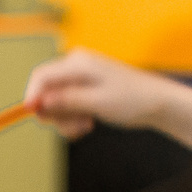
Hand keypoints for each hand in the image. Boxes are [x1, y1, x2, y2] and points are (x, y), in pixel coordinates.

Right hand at [22, 49, 183, 139]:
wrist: (158, 103)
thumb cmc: (132, 100)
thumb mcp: (98, 103)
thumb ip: (67, 101)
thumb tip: (39, 102)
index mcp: (78, 63)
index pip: (41, 77)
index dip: (33, 96)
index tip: (34, 116)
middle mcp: (75, 66)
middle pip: (46, 91)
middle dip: (55, 113)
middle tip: (74, 128)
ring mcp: (79, 77)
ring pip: (55, 102)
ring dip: (65, 119)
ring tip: (86, 126)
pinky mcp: (84, 88)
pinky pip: (66, 104)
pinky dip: (72, 118)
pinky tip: (87, 123)